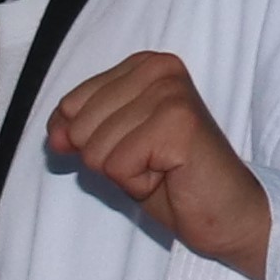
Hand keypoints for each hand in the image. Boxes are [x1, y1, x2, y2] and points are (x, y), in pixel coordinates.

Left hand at [47, 50, 272, 277]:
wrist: (224, 214)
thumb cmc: (171, 180)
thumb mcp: (112, 148)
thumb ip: (78, 131)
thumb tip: (54, 136)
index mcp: (143, 65)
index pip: (69, 105)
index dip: (89, 142)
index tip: (136, 148)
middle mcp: (159, 69)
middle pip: (80, 127)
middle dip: (107, 159)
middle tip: (153, 162)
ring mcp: (171, 93)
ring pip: (95, 148)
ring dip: (124, 173)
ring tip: (163, 168)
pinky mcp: (179, 124)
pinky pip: (118, 166)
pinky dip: (138, 184)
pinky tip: (170, 176)